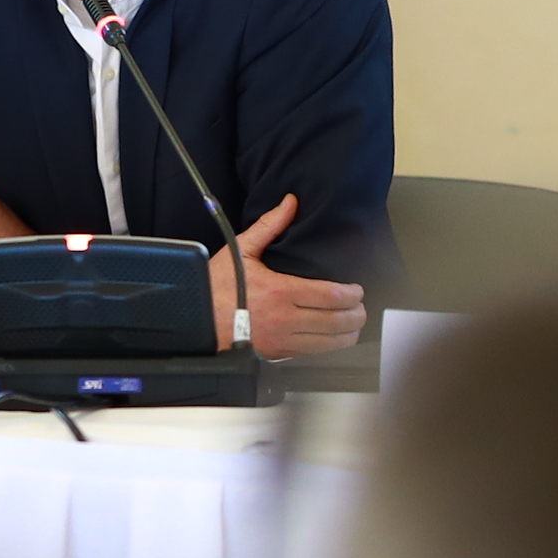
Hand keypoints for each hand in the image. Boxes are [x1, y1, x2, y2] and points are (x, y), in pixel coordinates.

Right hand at [215, 192, 365, 356]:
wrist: (196, 319)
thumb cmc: (216, 286)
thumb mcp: (240, 250)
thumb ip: (269, 226)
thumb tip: (290, 203)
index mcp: (280, 292)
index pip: (331, 296)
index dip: (352, 295)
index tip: (357, 291)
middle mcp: (285, 319)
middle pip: (337, 322)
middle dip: (356, 315)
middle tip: (361, 308)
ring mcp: (282, 340)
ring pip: (328, 344)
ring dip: (348, 335)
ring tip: (353, 325)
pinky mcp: (276, 354)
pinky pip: (311, 354)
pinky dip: (328, 348)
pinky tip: (332, 340)